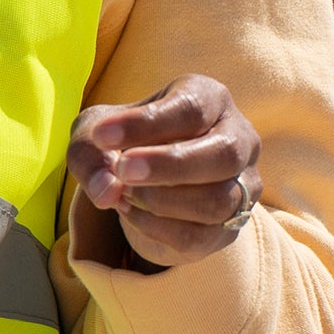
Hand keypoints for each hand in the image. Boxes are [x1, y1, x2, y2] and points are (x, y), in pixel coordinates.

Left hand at [65, 73, 262, 269]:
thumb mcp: (96, 134)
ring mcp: (243, 185)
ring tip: (123, 193)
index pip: (191, 109)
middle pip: (224, 155)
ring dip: (162, 201)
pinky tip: (130, 213)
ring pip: (218, 202)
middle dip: (169, 166)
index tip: (102, 136)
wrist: (142, 178)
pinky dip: (158, 228)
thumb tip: (106, 192)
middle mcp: (238, 139)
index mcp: (210, 99)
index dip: (146, 124)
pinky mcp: (230, 226)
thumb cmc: (125, 140)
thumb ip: (90, 154)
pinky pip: (201, 235)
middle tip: (122, 171)